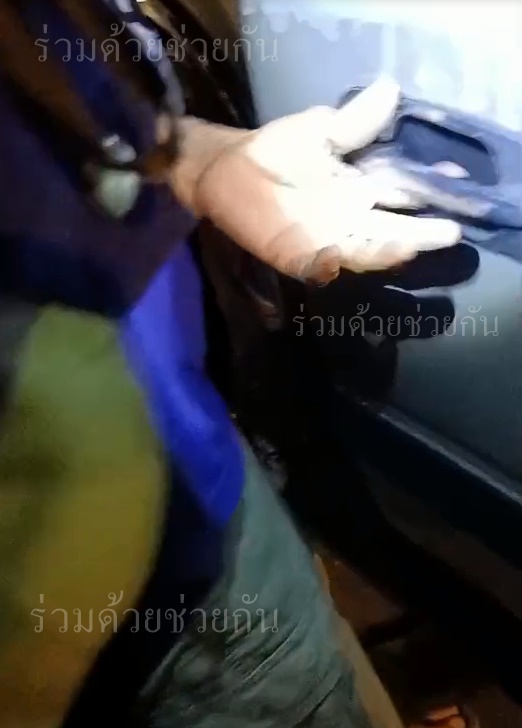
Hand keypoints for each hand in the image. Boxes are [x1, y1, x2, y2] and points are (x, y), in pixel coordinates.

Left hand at [170, 78, 461, 283]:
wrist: (226, 170)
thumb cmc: (275, 150)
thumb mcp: (318, 130)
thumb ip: (353, 122)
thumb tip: (391, 90)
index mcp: (359, 189)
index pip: (401, 192)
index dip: (427, 189)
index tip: (454, 182)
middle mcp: (349, 220)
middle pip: (392, 230)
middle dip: (420, 233)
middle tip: (449, 232)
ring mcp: (324, 241)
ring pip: (363, 251)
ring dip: (384, 251)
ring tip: (405, 245)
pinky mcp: (295, 256)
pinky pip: (319, 265)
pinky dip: (331, 263)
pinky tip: (342, 257)